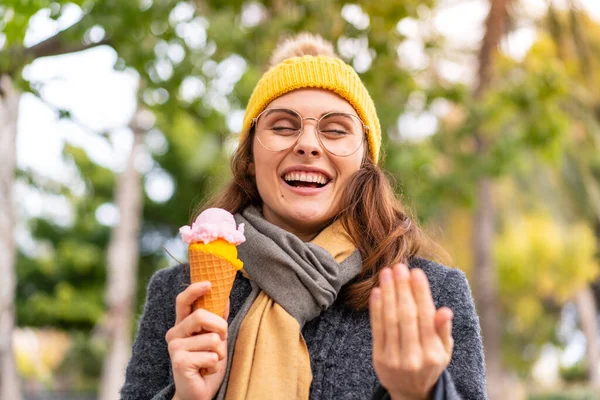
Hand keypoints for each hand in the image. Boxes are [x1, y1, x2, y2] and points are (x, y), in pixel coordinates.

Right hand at [165, 281, 229, 399]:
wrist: (197, 394)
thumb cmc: (207, 365)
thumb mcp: (215, 339)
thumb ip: (217, 320)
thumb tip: (225, 298)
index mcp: (181, 326)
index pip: (183, 302)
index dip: (194, 290)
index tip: (209, 283)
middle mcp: (174, 334)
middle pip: (201, 316)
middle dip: (220, 327)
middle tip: (220, 341)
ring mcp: (174, 348)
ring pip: (212, 339)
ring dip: (220, 352)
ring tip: (211, 362)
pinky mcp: (179, 362)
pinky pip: (211, 356)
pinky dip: (215, 365)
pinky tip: (206, 371)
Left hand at [370, 263, 453, 399]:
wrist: (410, 393)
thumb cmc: (430, 364)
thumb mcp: (445, 351)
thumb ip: (443, 330)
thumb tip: (445, 310)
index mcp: (434, 354)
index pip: (426, 317)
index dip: (420, 293)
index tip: (416, 272)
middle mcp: (414, 357)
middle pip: (406, 316)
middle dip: (402, 288)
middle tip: (399, 266)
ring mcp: (395, 358)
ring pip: (390, 320)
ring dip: (388, 294)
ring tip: (386, 273)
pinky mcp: (379, 358)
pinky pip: (377, 329)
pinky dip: (376, 309)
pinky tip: (377, 292)